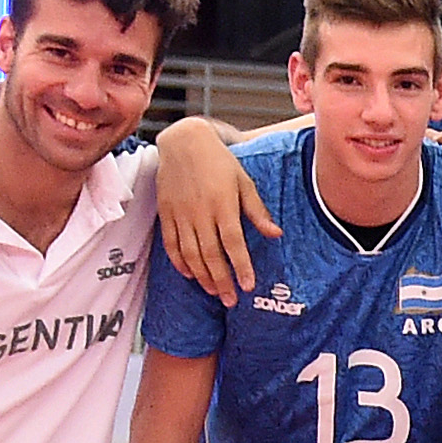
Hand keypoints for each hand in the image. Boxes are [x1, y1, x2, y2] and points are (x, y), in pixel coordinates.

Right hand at [152, 119, 273, 301]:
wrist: (184, 142)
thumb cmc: (219, 162)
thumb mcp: (244, 181)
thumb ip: (257, 211)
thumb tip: (276, 234)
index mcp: (222, 205)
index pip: (233, 244)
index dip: (241, 267)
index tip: (248, 286)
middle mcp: (200, 213)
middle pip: (211, 255)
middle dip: (222, 281)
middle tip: (231, 300)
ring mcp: (180, 214)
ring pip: (190, 254)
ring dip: (202, 276)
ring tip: (214, 292)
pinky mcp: (165, 213)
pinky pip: (170, 243)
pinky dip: (179, 262)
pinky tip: (189, 275)